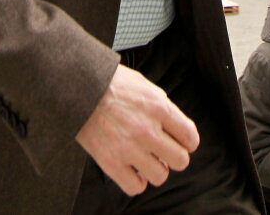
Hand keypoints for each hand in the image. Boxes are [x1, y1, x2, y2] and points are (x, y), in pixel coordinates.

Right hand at [76, 64, 199, 194]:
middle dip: (175, 157)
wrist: (79, 89)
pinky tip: (132, 171)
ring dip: (156, 170)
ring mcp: (129, 148)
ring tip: (148, 161)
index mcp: (159, 107)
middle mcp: (148, 130)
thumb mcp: (144, 86)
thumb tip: (174, 124)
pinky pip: (134, 187)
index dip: (188, 141)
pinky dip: (136, 182)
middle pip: (181, 160)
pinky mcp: (111, 162)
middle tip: (165, 152)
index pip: (190, 136)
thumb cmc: (110, 84)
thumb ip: (161, 106)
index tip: (183, 143)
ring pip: (160, 176)